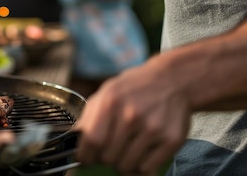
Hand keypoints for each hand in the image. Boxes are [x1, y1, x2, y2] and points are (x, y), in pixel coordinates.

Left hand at [74, 58, 190, 175]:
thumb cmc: (135, 88)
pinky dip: (142, 165)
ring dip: (124, 162)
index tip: (86, 159)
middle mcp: (131, 115)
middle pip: (108, 158)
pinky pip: (147, 169)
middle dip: (106, 156)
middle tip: (112, 146)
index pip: (92, 141)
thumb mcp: (107, 93)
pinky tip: (143, 149)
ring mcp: (153, 128)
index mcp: (111, 101)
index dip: (85, 155)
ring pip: (127, 166)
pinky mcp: (171, 140)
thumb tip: (73, 143)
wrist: (173, 79)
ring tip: (129, 146)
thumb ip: (89, 117)